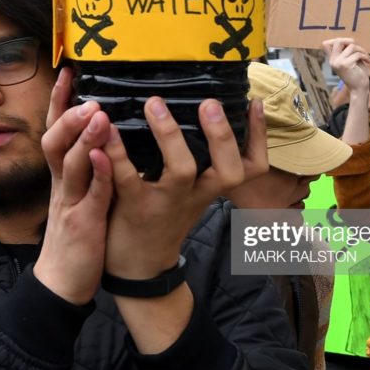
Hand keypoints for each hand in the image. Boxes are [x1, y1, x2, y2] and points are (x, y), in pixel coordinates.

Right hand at [34, 67, 113, 304]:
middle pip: (53, 142)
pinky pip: (90, 197)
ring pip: (69, 165)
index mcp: (61, 177)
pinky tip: (105, 159)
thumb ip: (87, 166)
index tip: (67, 71)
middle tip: (86, 93)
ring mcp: (70, 204)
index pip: (56, 131)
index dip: (59, 102)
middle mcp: (61, 185)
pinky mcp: (83, 224)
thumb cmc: (77, 236)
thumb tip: (99, 134)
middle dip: (68, 115)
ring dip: (82, 137)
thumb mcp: (79, 195)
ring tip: (97, 114)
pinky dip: (97, 176)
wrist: (62, 283)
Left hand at [102, 97, 267, 279]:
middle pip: (227, 170)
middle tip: (210, 103)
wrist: (138, 268)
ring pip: (181, 170)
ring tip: (155, 103)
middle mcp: (196, 195)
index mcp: (212, 188)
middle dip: (222, 136)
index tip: (254, 102)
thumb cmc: (164, 218)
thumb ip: (201, 163)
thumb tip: (203, 115)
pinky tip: (109, 130)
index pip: (251, 167)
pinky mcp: (134, 208)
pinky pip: (128, 179)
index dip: (259, 137)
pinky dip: (117, 154)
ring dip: (169, 135)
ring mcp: (166, 202)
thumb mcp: (192, 194)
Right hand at [323, 37, 369, 93]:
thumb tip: (349, 40)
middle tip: (359, 49)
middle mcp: (333, 61)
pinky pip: (357, 54)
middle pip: (338, 40)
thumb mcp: (350, 60)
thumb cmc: (357, 74)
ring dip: (361, 50)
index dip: (338, 40)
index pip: (326, 44)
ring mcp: (338, 63)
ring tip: (366, 57)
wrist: (359, 88)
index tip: (349, 44)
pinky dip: (365, 56)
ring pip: (351, 46)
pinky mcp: (345, 65)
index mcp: (332, 59)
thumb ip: (347, 51)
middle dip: (350, 41)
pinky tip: (368, 62)